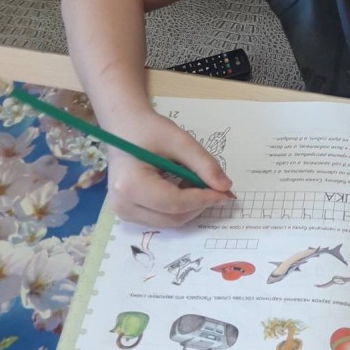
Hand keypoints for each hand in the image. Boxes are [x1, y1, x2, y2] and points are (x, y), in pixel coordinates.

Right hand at [104, 108, 233, 226]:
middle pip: (173, 218)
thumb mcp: (180, 140)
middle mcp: (123, 205)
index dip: (204, 199)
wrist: (124, 128)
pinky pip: (162, 218)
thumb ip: (204, 164)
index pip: (175, 203)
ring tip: (194, 181)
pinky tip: (181, 187)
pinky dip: (179, 207)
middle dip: (199, 204)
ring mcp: (123, 212)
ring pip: (170, 222)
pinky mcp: (128, 214)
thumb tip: (225, 187)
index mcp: (130, 185)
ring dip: (190, 206)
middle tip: (215, 186)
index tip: (226, 192)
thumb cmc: (148, 130)